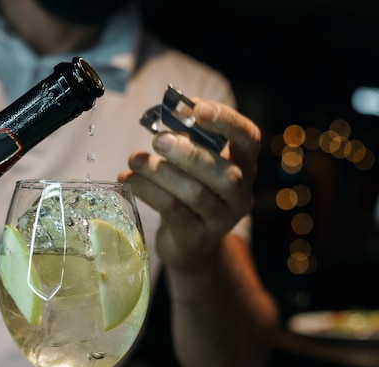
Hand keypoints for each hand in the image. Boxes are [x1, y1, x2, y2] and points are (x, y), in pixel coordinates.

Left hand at [118, 100, 261, 270]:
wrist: (191, 245)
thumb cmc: (192, 193)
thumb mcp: (196, 165)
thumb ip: (190, 140)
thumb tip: (172, 113)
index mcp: (244, 167)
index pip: (249, 139)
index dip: (227, 121)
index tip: (198, 108)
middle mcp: (240, 196)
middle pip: (225, 174)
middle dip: (189, 153)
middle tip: (159, 139)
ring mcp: (221, 221)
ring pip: (195, 194)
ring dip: (161, 172)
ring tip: (135, 160)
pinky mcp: (196, 237)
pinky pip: (173, 210)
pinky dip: (148, 191)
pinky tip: (128, 179)